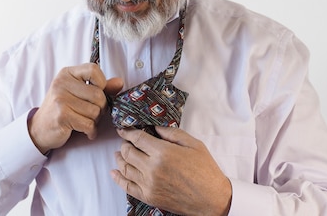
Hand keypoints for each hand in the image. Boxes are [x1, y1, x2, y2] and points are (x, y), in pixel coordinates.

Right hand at [28, 63, 122, 153]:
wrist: (39, 128)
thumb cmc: (62, 108)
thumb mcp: (78, 92)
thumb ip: (100, 86)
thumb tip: (120, 82)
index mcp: (67, 73)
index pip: (93, 69)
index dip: (102, 83)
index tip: (98, 92)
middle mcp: (62, 83)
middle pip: (99, 95)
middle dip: (100, 108)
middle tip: (92, 114)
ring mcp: (60, 99)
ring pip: (95, 111)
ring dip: (95, 121)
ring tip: (85, 121)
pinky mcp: (61, 116)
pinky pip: (88, 124)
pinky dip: (91, 131)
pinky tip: (86, 131)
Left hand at [111, 126, 231, 215]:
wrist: (212, 199)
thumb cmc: (205, 170)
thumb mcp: (193, 144)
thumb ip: (171, 133)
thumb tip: (154, 127)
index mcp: (162, 152)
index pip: (137, 138)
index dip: (127, 131)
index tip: (123, 129)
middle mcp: (152, 168)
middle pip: (127, 152)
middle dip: (124, 144)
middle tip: (126, 141)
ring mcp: (149, 184)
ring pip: (125, 168)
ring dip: (120, 158)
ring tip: (119, 154)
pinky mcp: (149, 197)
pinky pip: (127, 186)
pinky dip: (118, 178)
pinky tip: (114, 172)